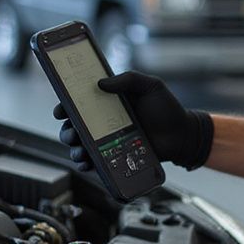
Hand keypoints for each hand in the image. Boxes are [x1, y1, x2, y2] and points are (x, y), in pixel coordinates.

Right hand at [53, 70, 212, 170]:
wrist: (182, 135)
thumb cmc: (167, 109)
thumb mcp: (150, 86)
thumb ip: (129, 79)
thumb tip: (101, 83)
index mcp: (109, 102)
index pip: (80, 102)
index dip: (66, 105)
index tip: (61, 109)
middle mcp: (104, 121)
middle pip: (75, 125)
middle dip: (67, 130)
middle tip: (72, 130)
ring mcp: (108, 140)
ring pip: (81, 145)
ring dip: (74, 148)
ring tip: (80, 148)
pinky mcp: (115, 156)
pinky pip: (95, 162)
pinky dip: (86, 163)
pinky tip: (86, 162)